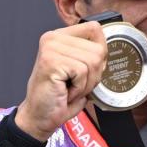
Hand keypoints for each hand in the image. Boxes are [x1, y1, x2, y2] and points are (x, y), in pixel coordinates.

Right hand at [15, 22, 106, 141]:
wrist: (39, 117)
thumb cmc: (60, 96)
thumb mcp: (80, 70)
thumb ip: (91, 54)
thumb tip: (107, 47)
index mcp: (60, 36)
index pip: (95, 29)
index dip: (100, 53)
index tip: (87, 70)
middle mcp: (53, 37)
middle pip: (98, 49)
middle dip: (94, 74)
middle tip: (76, 84)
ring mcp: (51, 48)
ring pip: (93, 61)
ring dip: (87, 83)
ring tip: (70, 88)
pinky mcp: (51, 61)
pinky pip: (83, 72)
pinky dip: (79, 88)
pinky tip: (65, 92)